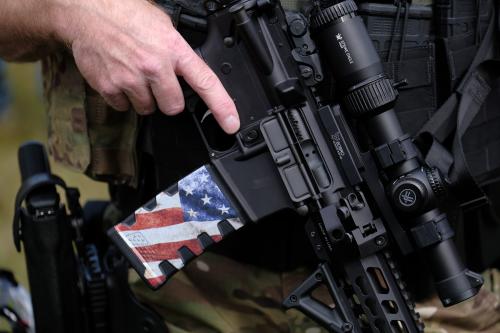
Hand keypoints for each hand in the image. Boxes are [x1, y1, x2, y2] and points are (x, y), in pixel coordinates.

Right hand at [54, 0, 239, 133]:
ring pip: (148, 109)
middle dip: (167, 99)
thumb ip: (178, 52)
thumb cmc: (126, 14)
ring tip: (135, 74)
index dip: (222, 107)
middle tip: (157, 82)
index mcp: (174, 50)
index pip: (206, 83)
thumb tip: (187, 71)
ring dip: (144, 98)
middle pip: (173, 107)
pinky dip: (123, 97)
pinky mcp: (110, 87)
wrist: (88, 12)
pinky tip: (120, 76)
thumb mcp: (163, 26)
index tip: (231, 124)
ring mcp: (132, 78)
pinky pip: (124, 107)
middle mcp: (155, 66)